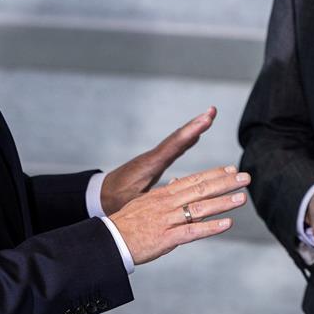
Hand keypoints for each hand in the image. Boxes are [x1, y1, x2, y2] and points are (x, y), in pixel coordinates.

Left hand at [99, 107, 215, 214]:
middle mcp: (153, 157)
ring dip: (193, 128)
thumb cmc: (117, 200)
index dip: (190, 133)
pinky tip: (196, 134)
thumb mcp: (135, 202)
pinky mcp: (154, 160)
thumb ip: (153, 198)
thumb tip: (171, 194)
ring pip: (177, 140)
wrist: (102, 194)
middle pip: (178, 137)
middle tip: (212, 111)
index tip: (204, 121)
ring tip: (209, 116)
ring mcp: (154, 157)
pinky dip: (186, 138)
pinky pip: (174, 146)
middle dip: (196, 124)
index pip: (173, 146)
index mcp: (150, 166)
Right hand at [109, 164, 247, 264]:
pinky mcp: (166, 238)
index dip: (214, 174)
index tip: (232, 169)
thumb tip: (176, 182)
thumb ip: (164, 193)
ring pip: (200, 208)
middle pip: (201, 189)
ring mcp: (167, 220)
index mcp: (163, 194)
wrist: (109, 240)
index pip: (193, 179)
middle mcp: (167, 203)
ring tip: (242, 197)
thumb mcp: (145, 202)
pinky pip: (192, 231)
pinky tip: (227, 224)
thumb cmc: (127, 223)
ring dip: (223, 202)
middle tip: (246, 177)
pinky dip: (211, 228)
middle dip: (225, 183)